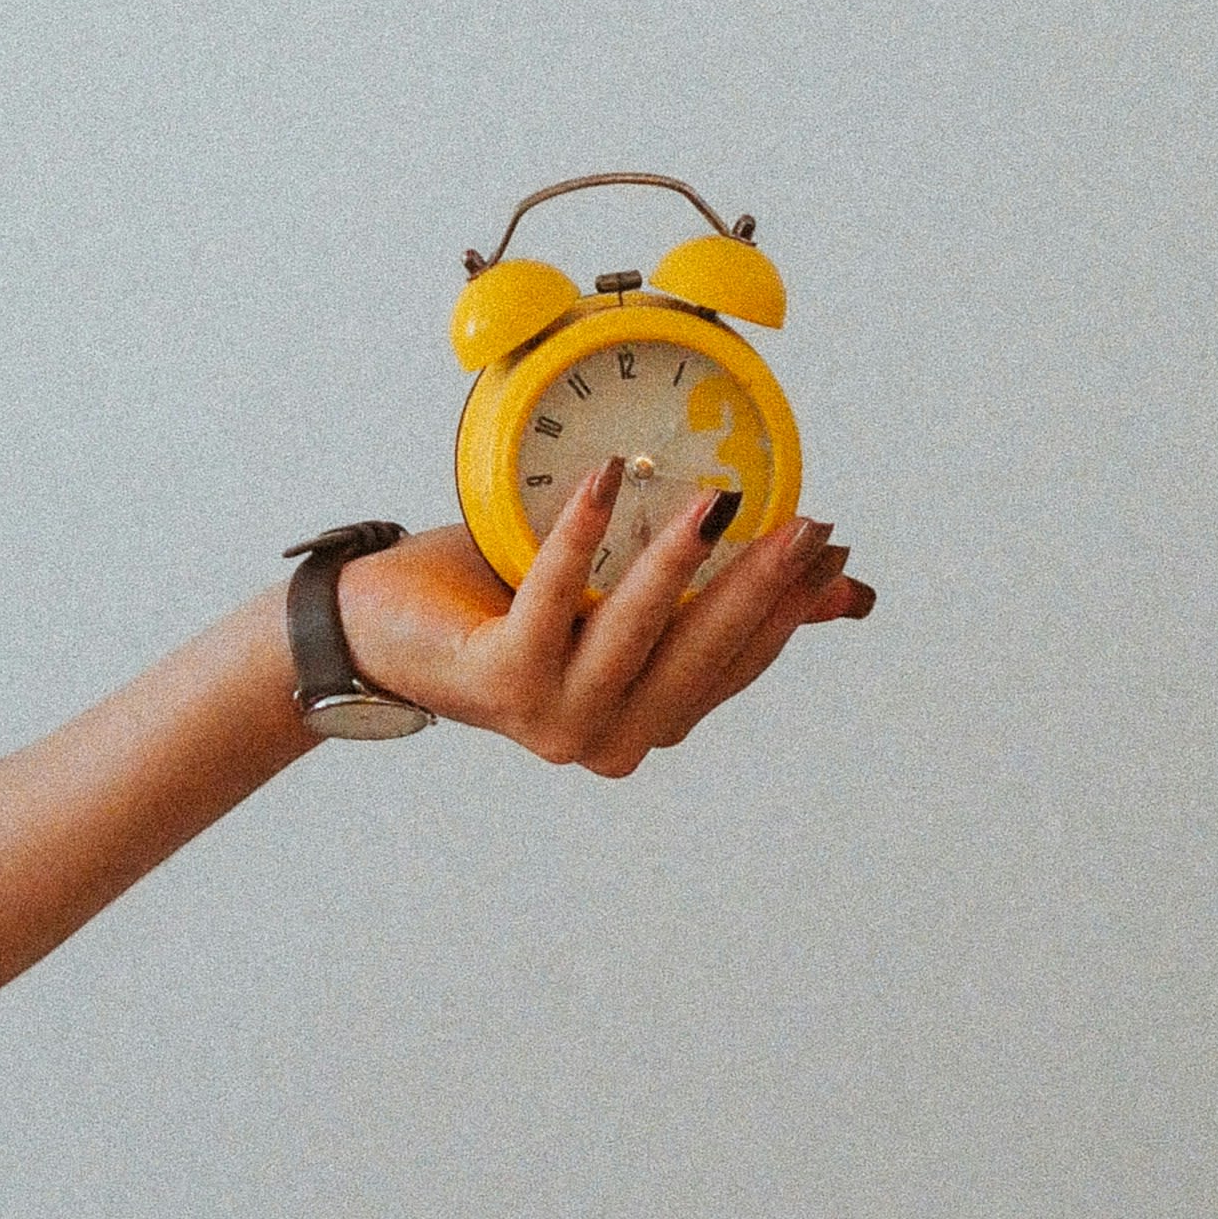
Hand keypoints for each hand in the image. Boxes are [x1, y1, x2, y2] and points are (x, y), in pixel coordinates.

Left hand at [326, 463, 872, 777]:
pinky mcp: (501, 681)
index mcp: (646, 720)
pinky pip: (551, 602)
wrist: (379, 629)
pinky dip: (581, 539)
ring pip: (636, 633)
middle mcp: (607, 735)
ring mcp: (554, 718)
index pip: (737, 665)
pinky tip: (605, 483)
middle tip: (800, 522)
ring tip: (715, 501)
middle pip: (699, 654)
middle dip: (758, 586)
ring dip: (681, 563)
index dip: (787, 608)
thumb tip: (839, 587)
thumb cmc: (500, 602)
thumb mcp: (621, 590)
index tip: (828, 551)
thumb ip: (710, 592)